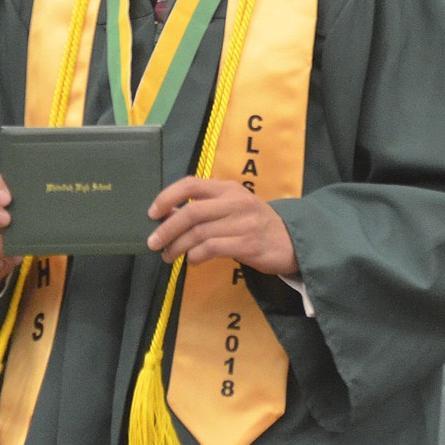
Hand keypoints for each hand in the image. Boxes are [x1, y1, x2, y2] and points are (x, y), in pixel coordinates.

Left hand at [147, 177, 298, 275]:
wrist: (291, 240)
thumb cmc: (255, 223)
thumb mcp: (232, 208)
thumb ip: (204, 209)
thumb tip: (167, 216)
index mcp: (228, 188)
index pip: (191, 184)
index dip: (167, 197)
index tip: (152, 213)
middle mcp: (235, 201)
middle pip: (192, 212)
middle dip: (167, 229)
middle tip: (153, 243)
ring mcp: (243, 222)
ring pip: (199, 233)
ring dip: (178, 247)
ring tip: (169, 256)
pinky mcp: (248, 244)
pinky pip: (212, 249)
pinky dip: (196, 256)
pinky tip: (192, 261)